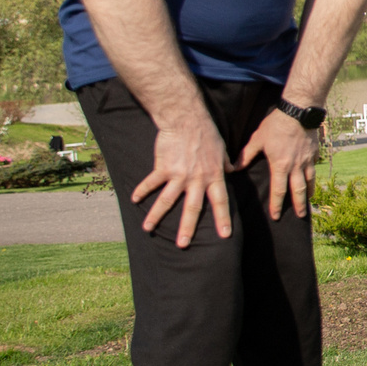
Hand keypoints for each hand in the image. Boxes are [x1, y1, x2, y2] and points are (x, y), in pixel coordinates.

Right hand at [133, 115, 232, 247]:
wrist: (186, 120)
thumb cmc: (206, 133)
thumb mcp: (222, 149)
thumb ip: (226, 163)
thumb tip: (232, 170)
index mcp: (214, 176)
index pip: (221, 201)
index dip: (222, 218)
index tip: (224, 235)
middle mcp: (197, 179)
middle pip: (193, 209)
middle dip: (187, 229)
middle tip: (183, 245)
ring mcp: (179, 175)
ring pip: (168, 200)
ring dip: (156, 216)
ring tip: (148, 229)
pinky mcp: (163, 168)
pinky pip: (151, 183)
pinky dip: (142, 191)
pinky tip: (134, 200)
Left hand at [239, 109, 320, 221]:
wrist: (298, 111)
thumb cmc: (276, 125)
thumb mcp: (257, 139)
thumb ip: (246, 155)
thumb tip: (234, 167)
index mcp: (280, 165)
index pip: (279, 190)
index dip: (277, 204)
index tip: (276, 216)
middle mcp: (295, 166)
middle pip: (298, 190)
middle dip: (299, 205)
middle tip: (300, 216)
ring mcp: (306, 160)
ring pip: (309, 181)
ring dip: (308, 194)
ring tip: (308, 202)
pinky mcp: (314, 152)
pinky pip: (314, 169)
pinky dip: (313, 178)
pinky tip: (312, 182)